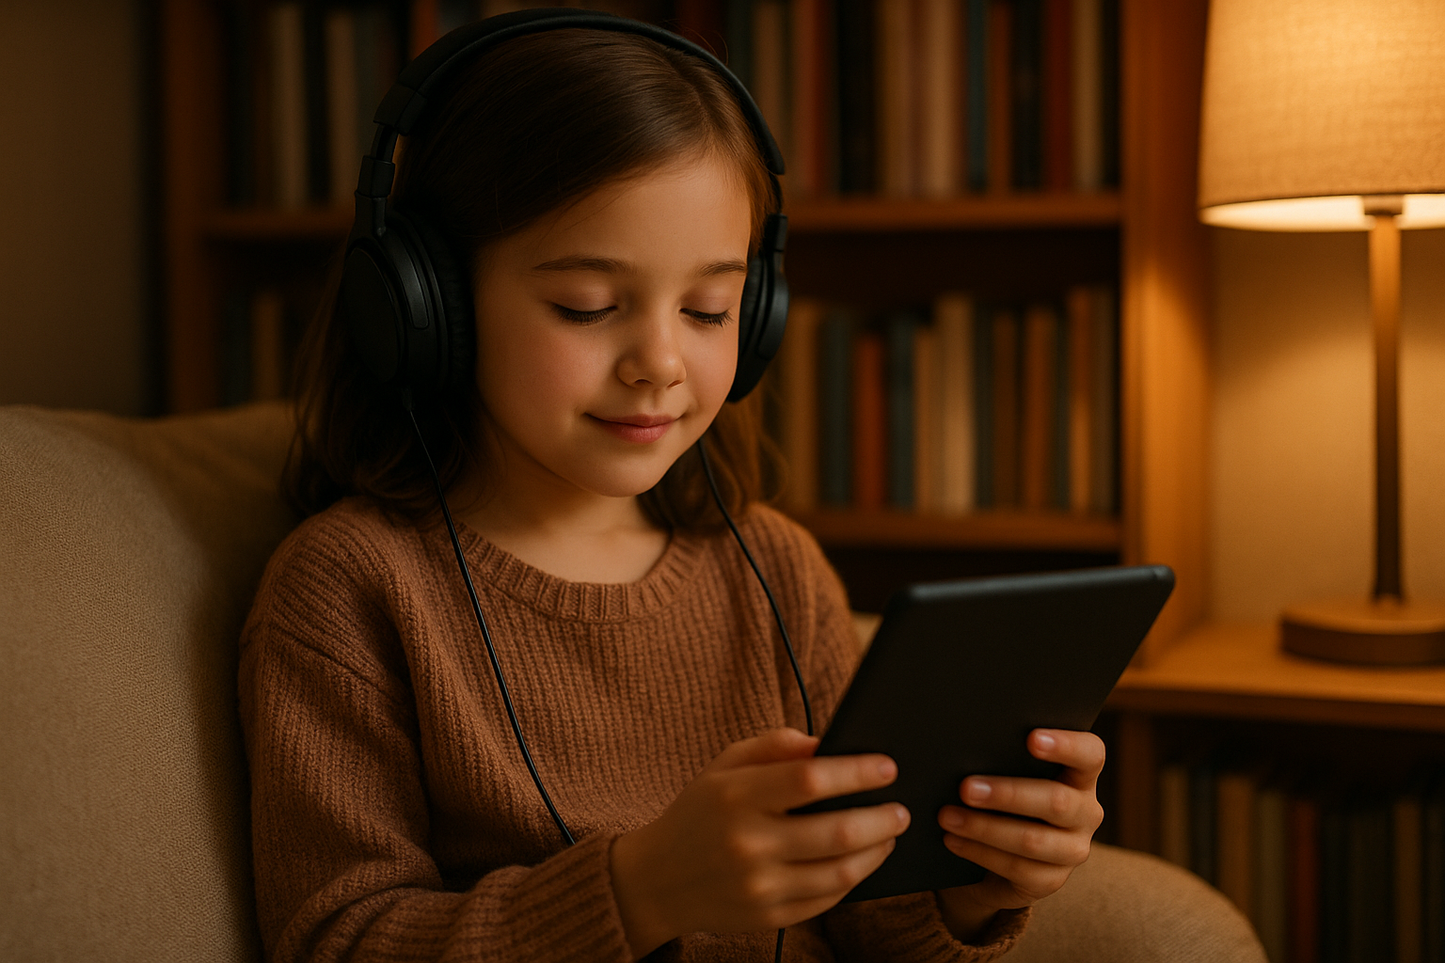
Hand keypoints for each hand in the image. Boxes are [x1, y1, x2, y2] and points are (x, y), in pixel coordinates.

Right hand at [609, 727, 908, 958]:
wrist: (657, 880)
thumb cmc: (700, 813)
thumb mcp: (723, 766)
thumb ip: (771, 747)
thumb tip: (825, 743)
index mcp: (735, 797)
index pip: (809, 779)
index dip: (856, 772)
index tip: (887, 767)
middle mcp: (748, 844)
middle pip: (835, 831)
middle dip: (881, 818)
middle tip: (901, 808)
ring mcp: (759, 886)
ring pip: (840, 872)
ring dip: (876, 851)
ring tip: (889, 833)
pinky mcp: (769, 917)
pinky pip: (827, 899)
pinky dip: (853, 878)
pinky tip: (862, 860)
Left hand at [933, 728, 1105, 941]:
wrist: (994, 858)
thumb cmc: (1000, 800)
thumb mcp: (1005, 775)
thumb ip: (1001, 760)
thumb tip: (964, 749)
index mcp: (1080, 776)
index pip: (1090, 754)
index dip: (1066, 745)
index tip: (1032, 739)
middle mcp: (1085, 812)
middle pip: (1056, 801)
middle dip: (1007, 794)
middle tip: (965, 787)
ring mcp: (1073, 850)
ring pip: (1032, 840)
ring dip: (984, 827)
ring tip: (947, 816)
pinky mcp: (1052, 880)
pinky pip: (1016, 868)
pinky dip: (979, 852)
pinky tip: (953, 840)